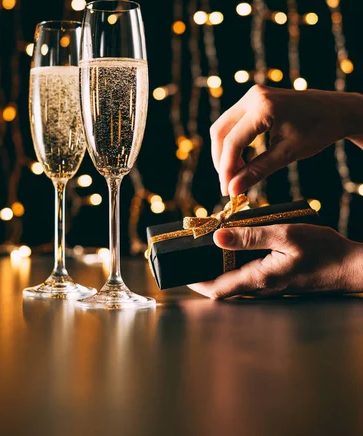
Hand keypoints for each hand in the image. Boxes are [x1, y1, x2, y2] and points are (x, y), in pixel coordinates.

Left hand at [188, 224, 362, 298]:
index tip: (179, 270)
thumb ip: (251, 237)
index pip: (217, 289)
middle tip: (189, 251)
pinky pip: (248, 271)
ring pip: (234, 278)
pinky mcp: (277, 278)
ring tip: (206, 242)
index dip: (195, 281)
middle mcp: (260, 286)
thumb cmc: (322, 250)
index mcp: (258, 278)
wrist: (349, 266)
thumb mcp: (285, 235)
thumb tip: (216, 237)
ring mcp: (269, 284)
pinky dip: (235, 260)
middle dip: (203, 270)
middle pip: (222, 284)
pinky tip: (236, 242)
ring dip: (218, 264)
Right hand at [210, 85, 362, 196]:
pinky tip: (242, 160)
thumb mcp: (288, 153)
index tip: (226, 191)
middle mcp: (253, 96)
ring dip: (225, 151)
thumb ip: (258, 170)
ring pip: (223, 126)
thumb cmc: (318, 130)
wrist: (337, 110)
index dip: (226, 168)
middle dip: (221, 160)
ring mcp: (252, 95)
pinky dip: (234, 141)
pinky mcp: (254, 98)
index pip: (232, 141)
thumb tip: (233, 189)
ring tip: (237, 173)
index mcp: (263, 107)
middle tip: (228, 184)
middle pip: (220, 131)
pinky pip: (233, 121)